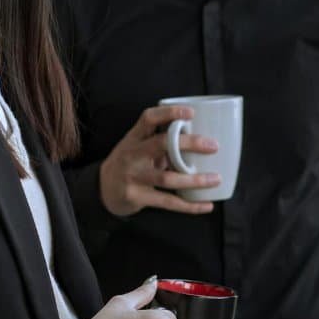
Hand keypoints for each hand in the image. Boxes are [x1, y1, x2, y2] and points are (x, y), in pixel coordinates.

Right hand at [98, 105, 220, 215]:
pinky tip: (206, 205)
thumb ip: (160, 142)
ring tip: (216, 178)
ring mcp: (133, 176)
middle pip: (161, 144)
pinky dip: (189, 205)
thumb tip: (198, 136)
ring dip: (194, 179)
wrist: (102, 190)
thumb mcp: (137, 147)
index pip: (148, 118)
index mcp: (134, 138)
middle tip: (213, 146)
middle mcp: (132, 155)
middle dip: (189, 144)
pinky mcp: (137, 197)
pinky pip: (167, 202)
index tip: (191, 112)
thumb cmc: (129, 163)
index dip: (169, 113)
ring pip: (167, 178)